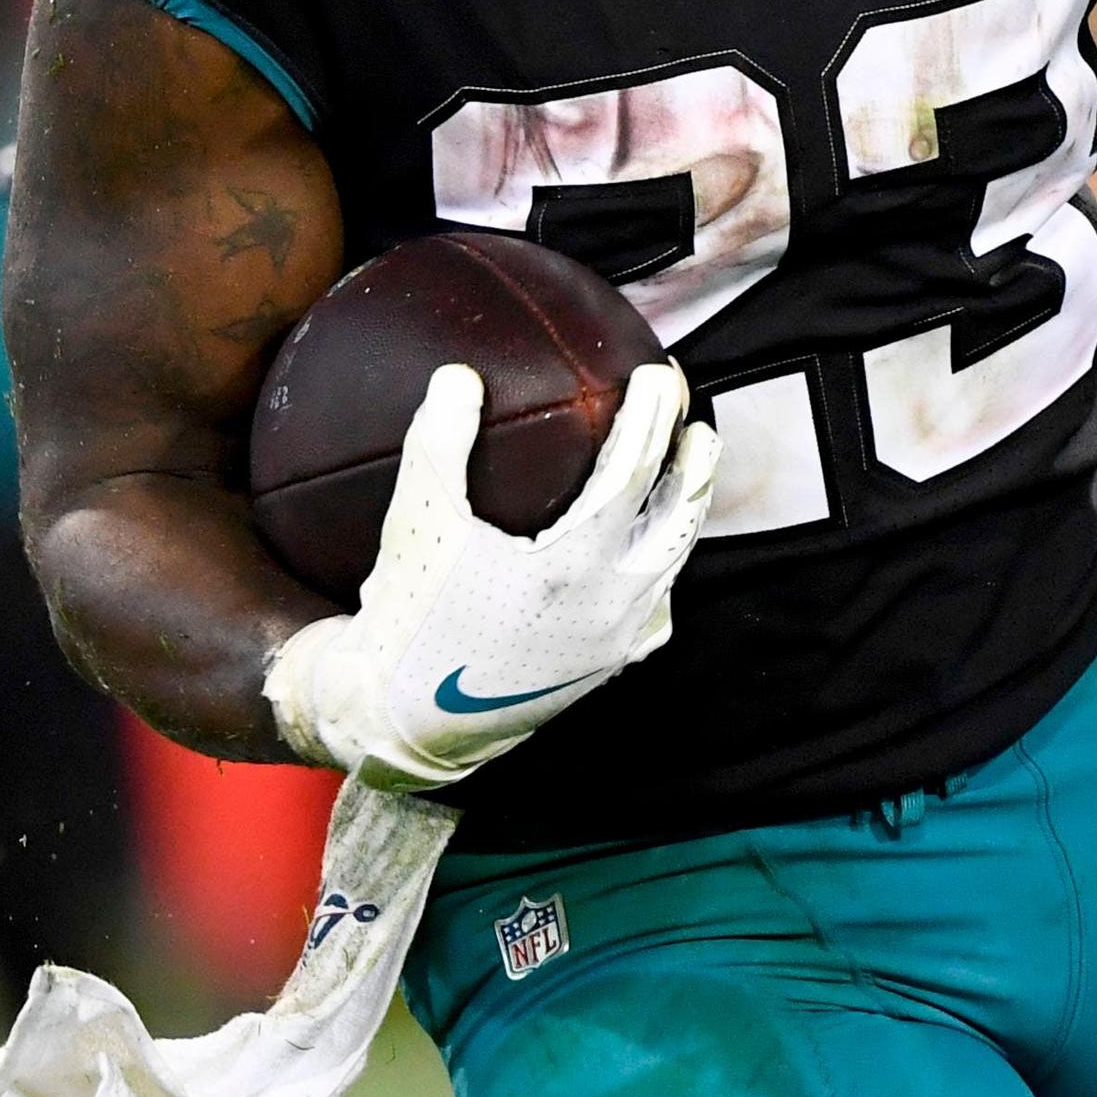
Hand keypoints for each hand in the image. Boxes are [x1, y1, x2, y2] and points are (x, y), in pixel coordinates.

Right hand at [262, 362, 716, 791]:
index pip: (636, 472)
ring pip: (670, 566)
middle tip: (698, 422)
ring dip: (682, 516)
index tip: (661, 376)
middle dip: (696, 466)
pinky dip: (657, 574)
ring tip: (684, 477)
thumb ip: (439, 442)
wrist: (398, 721)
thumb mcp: (417, 521)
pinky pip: (650, 613)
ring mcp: (614, 643)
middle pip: (679, 520)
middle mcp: (611, 607)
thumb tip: (459, 376)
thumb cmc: (407, 617)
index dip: (652, 417)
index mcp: (577, 567)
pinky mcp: (603, 670)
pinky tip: (645, 558)